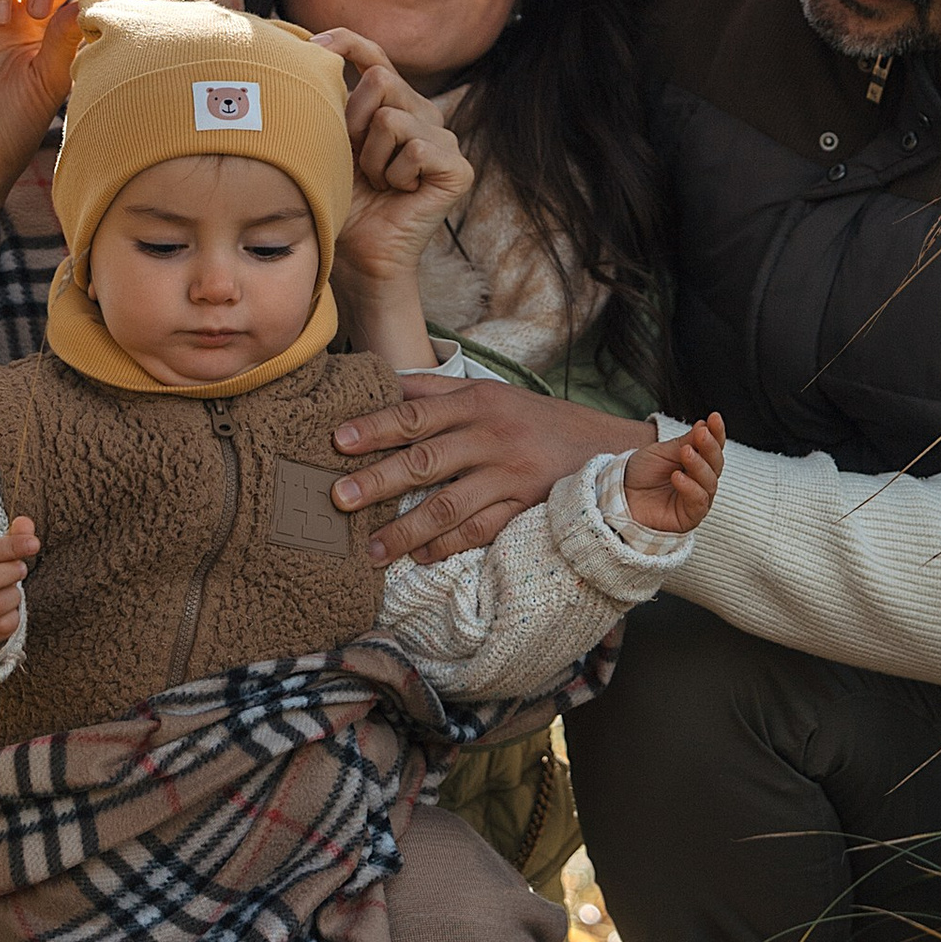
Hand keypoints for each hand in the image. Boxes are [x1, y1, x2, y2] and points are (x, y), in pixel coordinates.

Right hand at [0, 515, 38, 661]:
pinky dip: (14, 616)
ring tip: (11, 589)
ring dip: (13, 595)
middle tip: (21, 569)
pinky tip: (8, 609)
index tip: (34, 544)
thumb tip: (26, 524)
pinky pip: (2, 627)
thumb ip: (10, 538)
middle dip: (9, 573)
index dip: (10, 546)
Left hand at [316, 29, 475, 294]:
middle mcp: (424, 115)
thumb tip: (312, 50)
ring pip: (392, 118)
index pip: (376, 57)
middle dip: (353, 123)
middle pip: (382, 81)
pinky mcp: (457, 167)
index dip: (348, 42)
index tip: (314, 45)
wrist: (359, 253)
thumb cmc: (341, 200)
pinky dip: (395, 174)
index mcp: (394, 105)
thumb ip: (333, 100)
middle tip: (355, 162)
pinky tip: (400, 193)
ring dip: (371, 158)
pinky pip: (414, 147)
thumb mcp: (331, 142)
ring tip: (378, 183)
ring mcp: (445, 140)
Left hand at [329, 376, 633, 565]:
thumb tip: (378, 384)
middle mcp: (491, 436)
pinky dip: (448, 546)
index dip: (376, 427)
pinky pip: (479, 531)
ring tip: (371, 549)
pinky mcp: (523, 507)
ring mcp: (508, 475)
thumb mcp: (487, 391)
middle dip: (379, 481)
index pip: (416, 414)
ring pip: (449, 505)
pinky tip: (420, 557)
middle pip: (426, 460)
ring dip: (405, 529)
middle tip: (339, 499)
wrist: (602, 445)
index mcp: (476, 401)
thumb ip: (433, 390)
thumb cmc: (530, 417)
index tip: (338, 441)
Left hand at [624, 412, 723, 536]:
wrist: (619, 495)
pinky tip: (677, 476)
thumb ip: (685, 442)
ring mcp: (697, 498)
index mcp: (696, 462)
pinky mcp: (689, 517)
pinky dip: (690, 488)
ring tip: (685, 453)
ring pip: (710, 482)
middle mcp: (700, 481)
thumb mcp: (661, 451)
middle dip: (710, 447)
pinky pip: (698, 501)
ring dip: (699, 465)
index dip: (716, 433)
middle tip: (701, 434)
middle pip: (715, 464)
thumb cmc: (641, 473)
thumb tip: (706, 425)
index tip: (714, 417)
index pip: (713, 447)